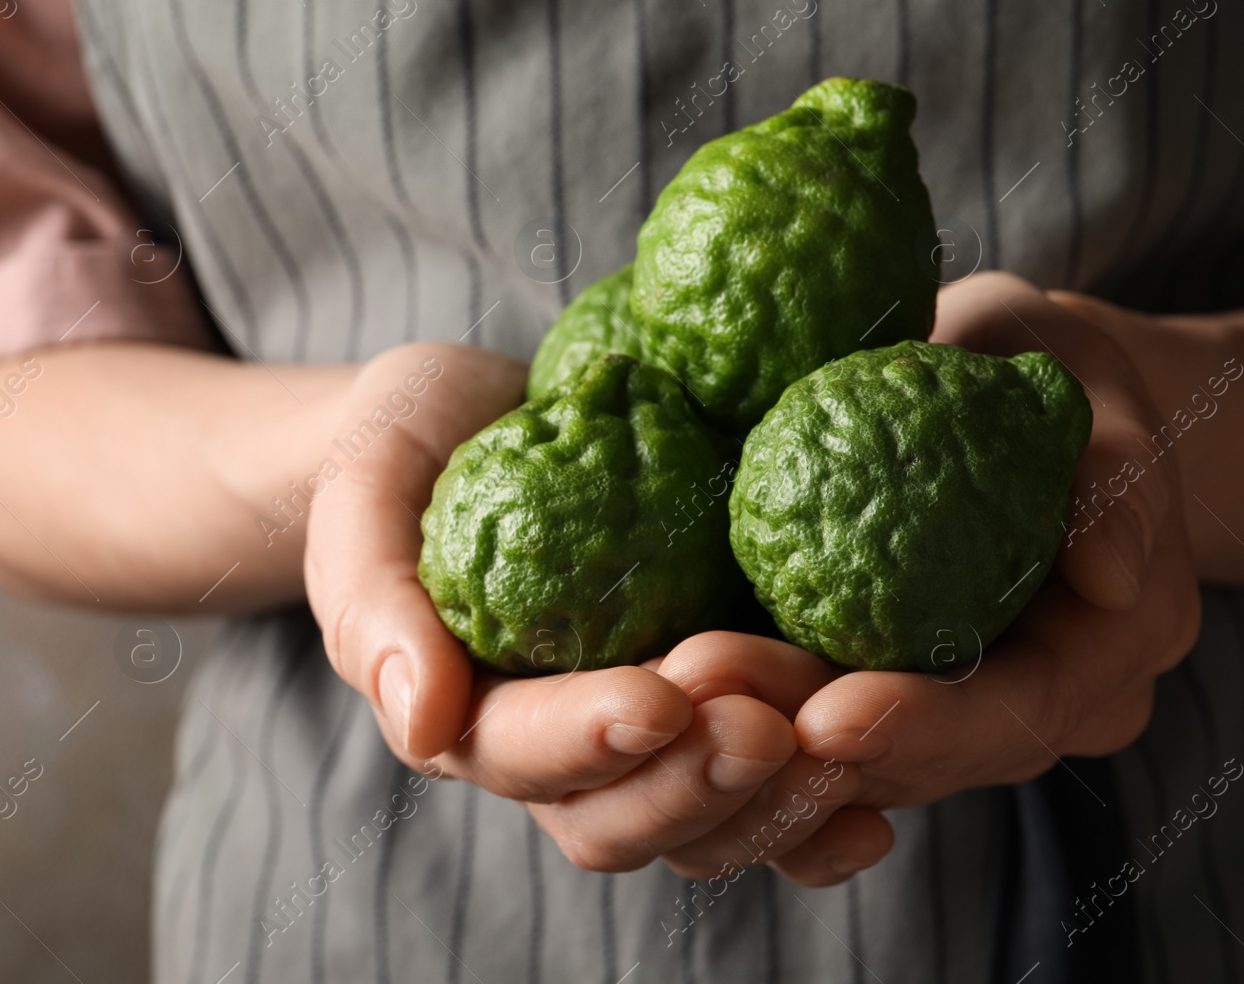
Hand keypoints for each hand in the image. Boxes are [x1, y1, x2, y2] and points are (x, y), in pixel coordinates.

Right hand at [303, 342, 802, 872]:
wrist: (473, 423)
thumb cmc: (402, 452)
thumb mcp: (363, 494)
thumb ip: (372, 601)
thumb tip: (420, 720)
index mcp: (468, 713)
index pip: (523, 753)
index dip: (588, 739)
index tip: (658, 699)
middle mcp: (560, 749)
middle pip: (620, 817)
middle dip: (696, 785)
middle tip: (767, 729)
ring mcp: (642, 733)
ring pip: (703, 821)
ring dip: (771, 805)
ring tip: (841, 753)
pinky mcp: (710, 701)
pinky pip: (763, 784)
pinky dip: (817, 807)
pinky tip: (880, 802)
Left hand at [645, 273, 1200, 885]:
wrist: (995, 382)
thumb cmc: (1047, 365)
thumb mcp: (1092, 384)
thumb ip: (1115, 471)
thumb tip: (1114, 575)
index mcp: (1106, 653)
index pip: (1023, 714)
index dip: (931, 729)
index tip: (832, 718)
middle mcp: (1035, 709)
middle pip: (925, 763)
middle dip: (814, 751)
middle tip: (708, 701)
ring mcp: (953, 711)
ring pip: (857, 763)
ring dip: (760, 741)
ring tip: (671, 689)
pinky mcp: (877, 688)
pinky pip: (813, 728)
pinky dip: (746, 715)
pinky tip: (667, 689)